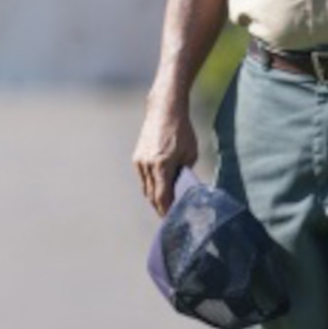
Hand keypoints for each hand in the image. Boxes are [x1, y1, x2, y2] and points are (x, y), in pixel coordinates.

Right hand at [132, 99, 197, 215]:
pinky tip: (159, 188)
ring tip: (165, 205)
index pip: (162, 197)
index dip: (167, 211)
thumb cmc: (181, 130)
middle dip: (161, 207)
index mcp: (162, 165)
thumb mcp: (190, 153)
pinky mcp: (137, 157)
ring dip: (155, 198)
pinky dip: (150, 186)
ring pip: (146, 188)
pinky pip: (143, 178)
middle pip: (152, 196)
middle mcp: (147, 165)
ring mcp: (140, 161)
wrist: (164, 109)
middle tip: (170, 216)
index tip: (173, 220)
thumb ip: (185, 172)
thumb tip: (183, 188)